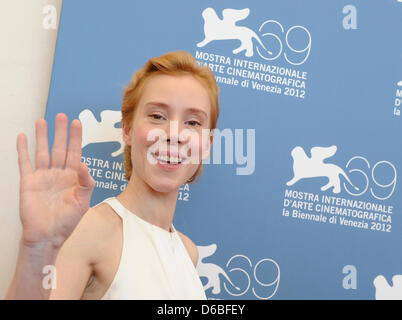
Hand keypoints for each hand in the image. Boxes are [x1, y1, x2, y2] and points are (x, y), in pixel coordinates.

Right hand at [17, 113, 94, 248]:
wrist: (48, 236)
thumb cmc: (67, 222)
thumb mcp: (82, 202)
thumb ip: (86, 183)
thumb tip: (85, 165)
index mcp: (73, 178)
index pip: (75, 153)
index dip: (76, 138)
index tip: (77, 123)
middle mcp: (58, 174)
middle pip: (59, 148)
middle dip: (61, 132)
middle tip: (61, 116)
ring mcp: (43, 177)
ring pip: (43, 152)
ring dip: (42, 137)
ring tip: (42, 121)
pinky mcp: (29, 183)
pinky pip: (25, 163)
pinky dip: (23, 150)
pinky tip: (23, 137)